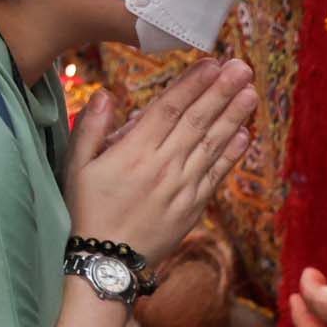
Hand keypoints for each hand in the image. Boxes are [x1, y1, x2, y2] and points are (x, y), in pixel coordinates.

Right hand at [64, 56, 257, 260]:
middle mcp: (163, 166)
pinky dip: (232, 154)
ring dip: (233, 116)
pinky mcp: (193, 207)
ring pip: (212, 145)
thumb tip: (105, 94)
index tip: (211, 63)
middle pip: (198, 121)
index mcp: (134, 152)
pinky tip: (244, 134)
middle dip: (222, 92)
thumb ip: (90, 128)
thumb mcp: (75, 167)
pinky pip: (217, 175)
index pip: (169, 108)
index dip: (192, 84)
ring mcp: (182, 188)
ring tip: (250, 92)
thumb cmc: (86, 210)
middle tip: (242, 68)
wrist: (106, 262)